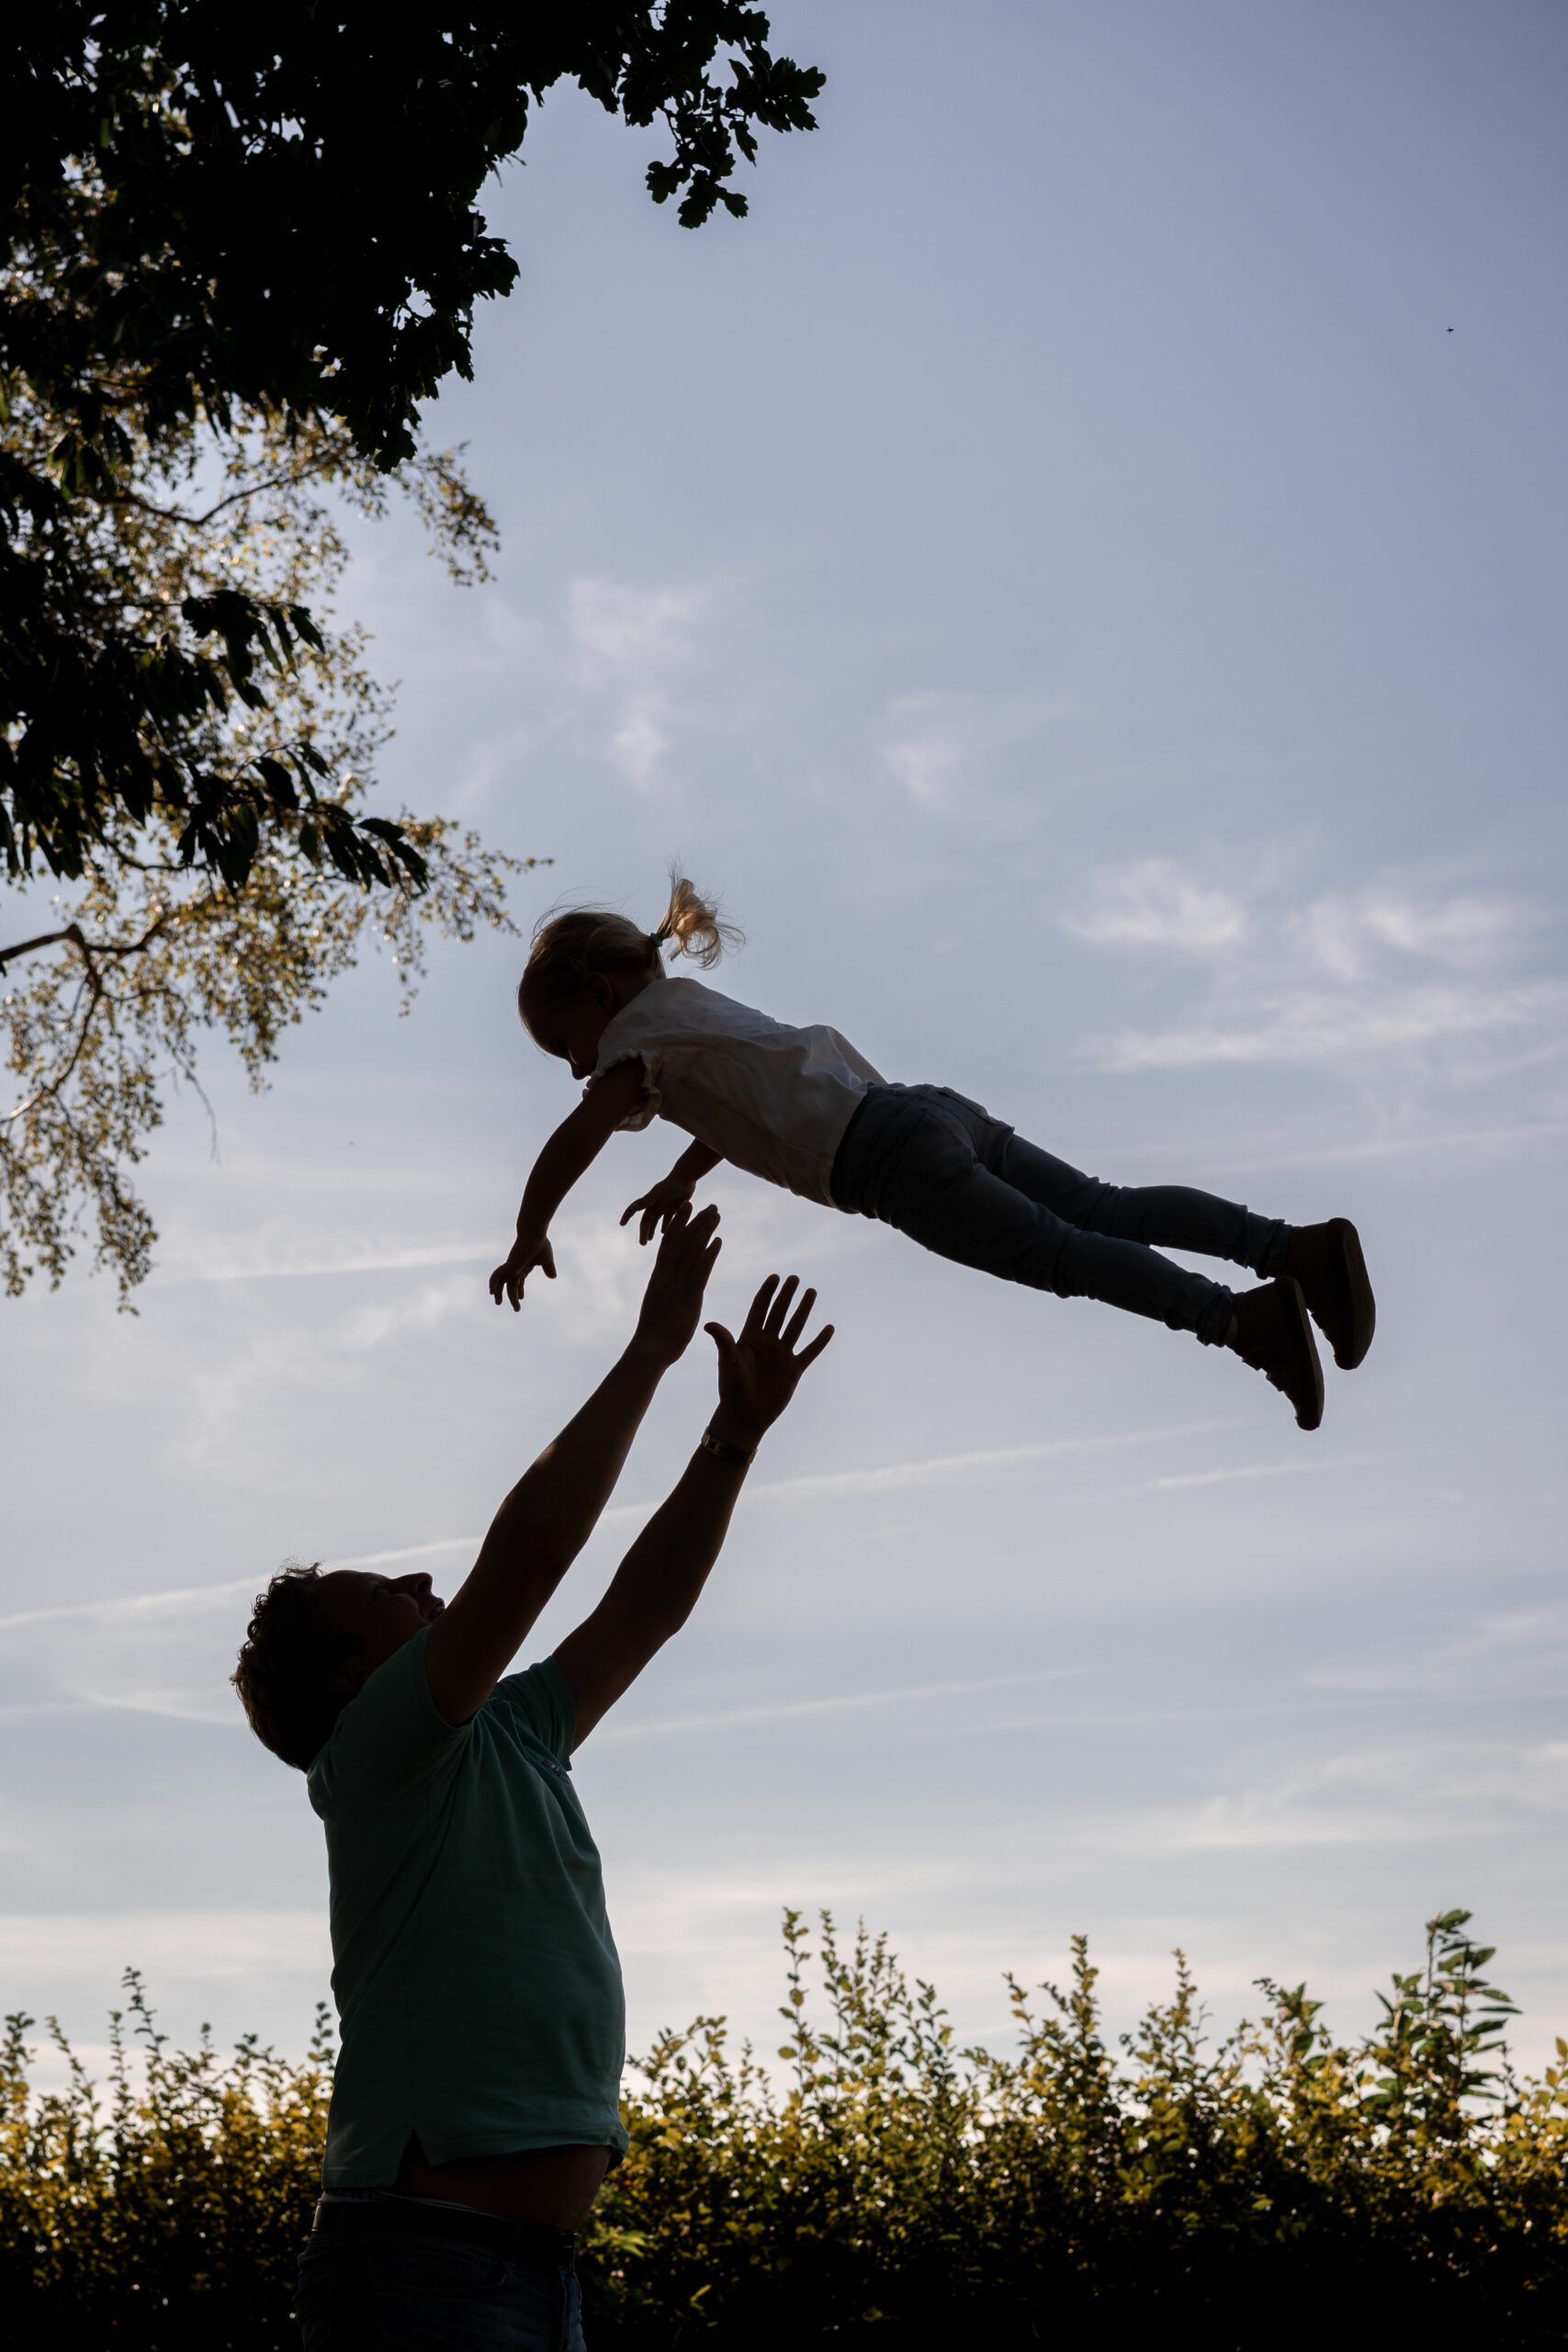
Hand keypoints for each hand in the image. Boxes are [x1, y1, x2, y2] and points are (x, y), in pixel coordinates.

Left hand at [489, 1230, 556, 1311]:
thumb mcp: (547, 1259)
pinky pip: (498, 1276)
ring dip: (500, 1293)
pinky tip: (492, 1292)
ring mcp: (511, 1267)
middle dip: (510, 1295)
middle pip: (509, 1283)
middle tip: (512, 1307)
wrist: (534, 1234)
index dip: (519, 1290)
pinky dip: (493, 1283)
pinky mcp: (509, 1265)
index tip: (522, 1298)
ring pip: (503, 1283)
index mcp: (523, 1266)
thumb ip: (549, 1268)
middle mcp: (515, 1267)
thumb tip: (553, 1277)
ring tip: (498, 1303)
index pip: (519, 1280)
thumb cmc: (540, 1244)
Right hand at [620, 1173, 696, 1244]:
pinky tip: (665, 1233)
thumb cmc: (671, 1185)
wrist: (686, 1179)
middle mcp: (654, 1205)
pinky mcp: (673, 1208)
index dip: (627, 1216)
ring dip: (652, 1230)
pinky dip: (666, 1226)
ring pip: (655, 1221)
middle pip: (646, 1221)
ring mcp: (664, 1206)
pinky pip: (668, 1219)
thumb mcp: (658, 1193)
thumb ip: (646, 1200)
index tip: (621, 1224)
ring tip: (649, 1240)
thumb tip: (633, 1208)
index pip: (634, 1210)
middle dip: (643, 1231)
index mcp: (649, 1202)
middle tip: (642, 1243)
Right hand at [630, 1202, 722, 1367]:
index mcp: (659, 1278)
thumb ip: (667, 1296)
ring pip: (692, 1252)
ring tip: (717, 1214)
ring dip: (705, 1232)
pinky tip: (718, 1242)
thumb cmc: (654, 1336)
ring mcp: (677, 1286)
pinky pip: (699, 1272)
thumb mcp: (660, 1308)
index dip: (679, 1225)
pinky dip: (709, 1255)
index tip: (689, 1209)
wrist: (649, 1351)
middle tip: (711, 1206)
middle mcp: (667, 1277)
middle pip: (682, 1242)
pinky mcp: (689, 1298)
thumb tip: (672, 1293)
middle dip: (697, 1222)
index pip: (669, 1245)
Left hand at [704, 1274, 833, 1450]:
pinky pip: (810, 1351)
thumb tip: (709, 1325)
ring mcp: (781, 1355)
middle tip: (795, 1278)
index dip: (767, 1292)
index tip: (775, 1277)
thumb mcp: (728, 1363)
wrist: (745, 1416)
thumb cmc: (731, 1389)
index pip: (759, 1309)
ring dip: (803, 1310)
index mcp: (749, 1338)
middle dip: (786, 1295)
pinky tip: (829, 1328)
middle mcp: (766, 1343)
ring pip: (795, 1327)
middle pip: (778, 1313)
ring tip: (811, 1292)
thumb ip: (723, 1342)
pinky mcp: (794, 1370)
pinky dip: (820, 1341)